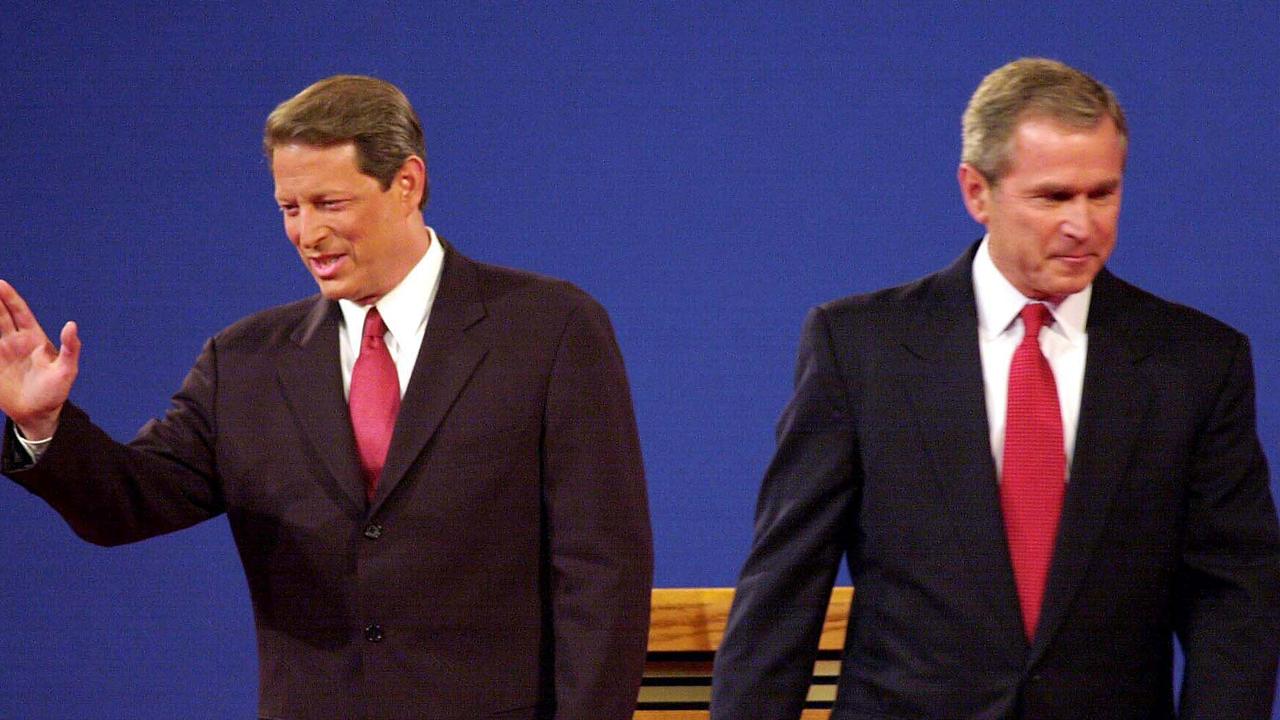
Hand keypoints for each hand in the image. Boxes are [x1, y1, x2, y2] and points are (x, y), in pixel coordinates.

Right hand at [0, 280, 79, 438]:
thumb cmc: (56, 392)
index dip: (9, 297)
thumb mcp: (67, 370)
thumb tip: (72, 324)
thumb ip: (70, 348)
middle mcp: (14, 341)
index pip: (19, 312)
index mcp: (33, 338)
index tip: (0, 283)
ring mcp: (0, 352)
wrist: (38, 414)